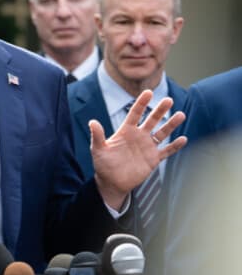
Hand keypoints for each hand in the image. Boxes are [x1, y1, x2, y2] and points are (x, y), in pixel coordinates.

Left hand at [91, 90, 186, 209]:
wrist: (112, 182)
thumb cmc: (103, 164)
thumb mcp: (98, 149)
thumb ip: (97, 136)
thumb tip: (92, 122)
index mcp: (126, 131)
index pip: (135, 114)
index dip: (141, 103)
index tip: (148, 92)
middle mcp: (138, 136)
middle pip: (151, 120)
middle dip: (160, 110)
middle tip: (168, 100)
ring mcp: (147, 147)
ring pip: (162, 133)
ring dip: (171, 125)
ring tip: (180, 115)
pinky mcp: (153, 159)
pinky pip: (166, 151)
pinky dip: (174, 146)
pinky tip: (183, 139)